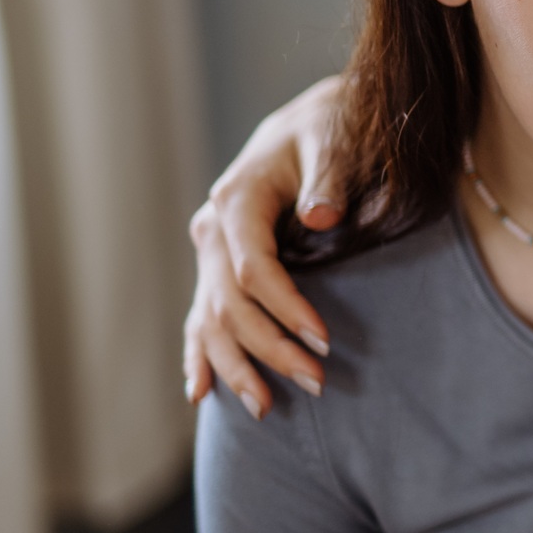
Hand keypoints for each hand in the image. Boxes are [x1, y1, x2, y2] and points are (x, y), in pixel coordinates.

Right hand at [183, 75, 346, 415]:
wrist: (308, 124)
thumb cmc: (326, 131)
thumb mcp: (332, 142)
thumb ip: (329, 179)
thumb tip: (322, 217)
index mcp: (238, 200)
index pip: (254, 269)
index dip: (286, 308)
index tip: (324, 339)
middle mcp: (213, 229)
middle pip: (231, 303)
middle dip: (270, 348)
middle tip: (316, 383)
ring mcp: (210, 252)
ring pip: (211, 319)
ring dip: (236, 365)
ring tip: (265, 408)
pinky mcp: (217, 267)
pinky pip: (201, 317)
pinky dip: (200, 355)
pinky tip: (202, 393)